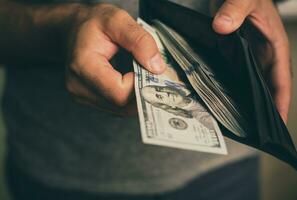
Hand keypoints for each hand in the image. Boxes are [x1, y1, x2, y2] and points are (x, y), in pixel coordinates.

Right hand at [65, 4, 165, 115]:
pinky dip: (129, 97)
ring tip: (140, 75)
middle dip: (142, 92)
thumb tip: (157, 68)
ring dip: (137, 96)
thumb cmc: (93, 23)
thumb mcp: (118, 20)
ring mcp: (82, 96)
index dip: (140, 84)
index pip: (120, 93)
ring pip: (121, 110)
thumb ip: (139, 41)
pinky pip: (116, 107)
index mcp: (83, 66)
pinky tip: (131, 81)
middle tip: (151, 73)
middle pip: (122, 106)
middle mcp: (79, 87)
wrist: (73, 28)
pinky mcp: (88, 100)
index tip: (148, 67)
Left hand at [212, 0, 291, 122]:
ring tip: (239, 123)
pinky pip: (234, 75)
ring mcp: (248, 56)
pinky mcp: (234, 53)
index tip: (279, 122)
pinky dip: (231, 89)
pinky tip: (223, 100)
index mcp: (274, 46)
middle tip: (255, 132)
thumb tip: (222, 27)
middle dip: (263, 110)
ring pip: (250, 84)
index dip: (281, 101)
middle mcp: (263, 55)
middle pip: (265, 88)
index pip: (281, 79)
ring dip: (246, 102)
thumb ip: (235, 8)